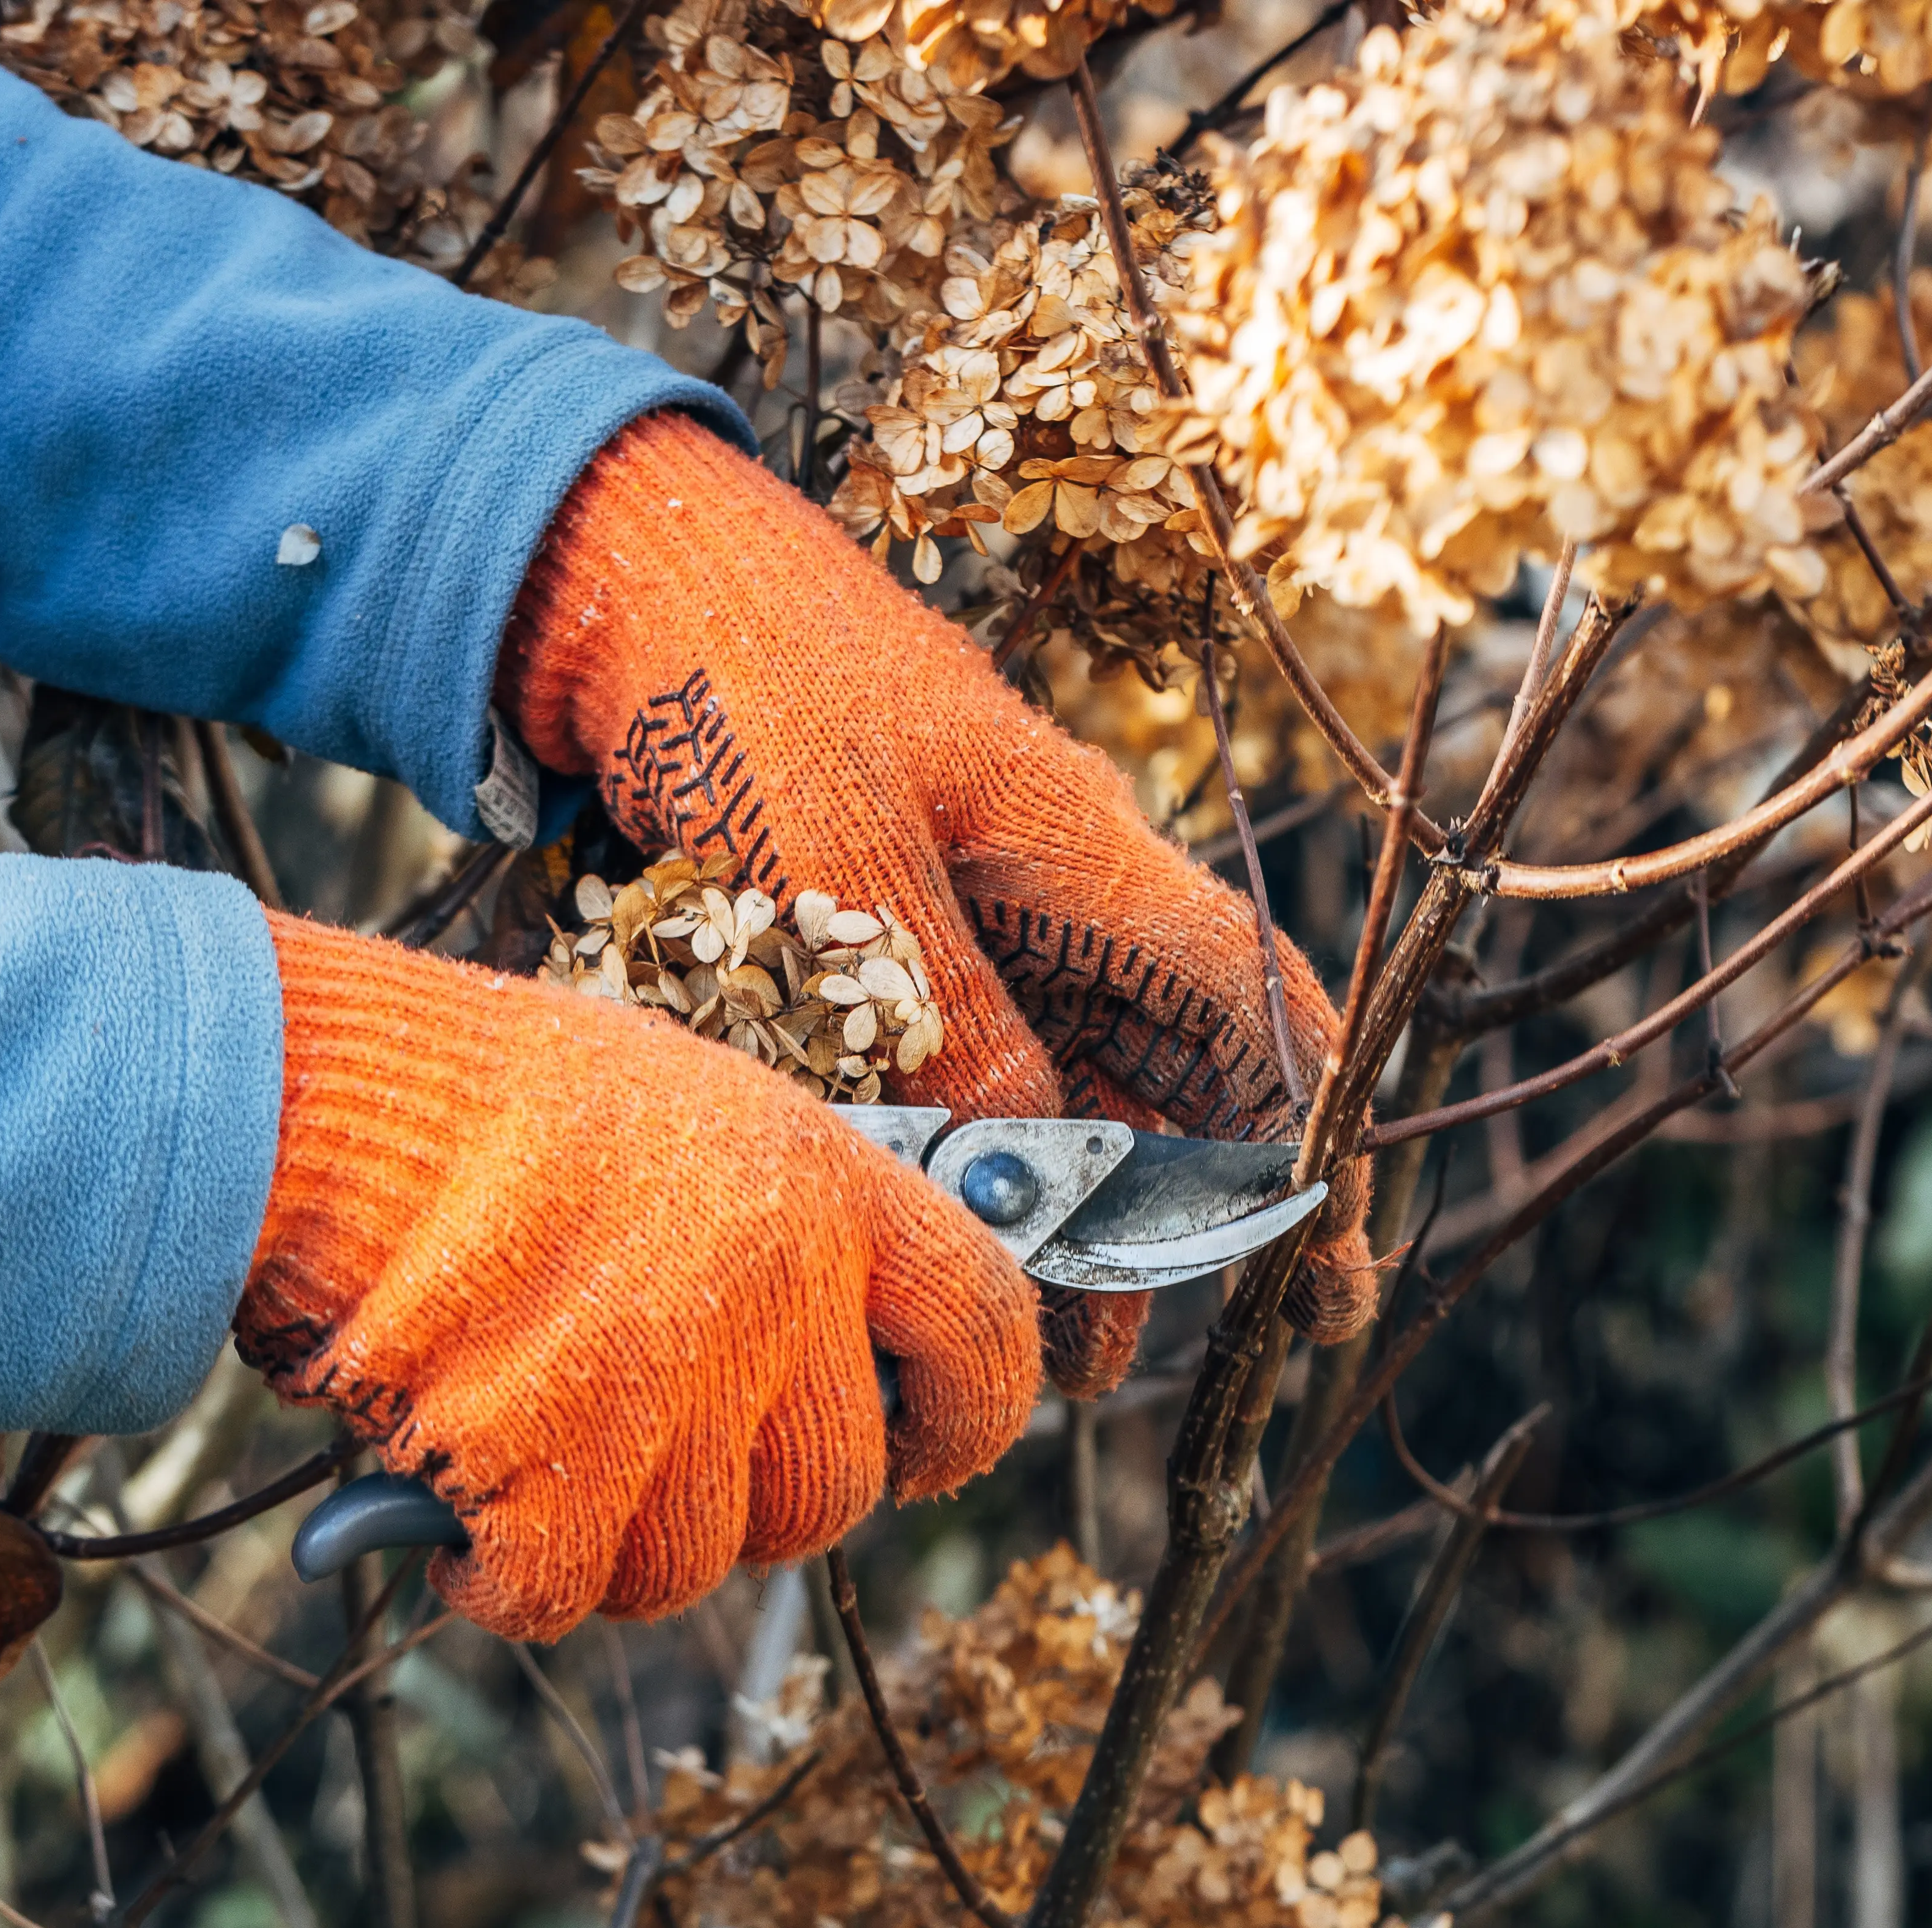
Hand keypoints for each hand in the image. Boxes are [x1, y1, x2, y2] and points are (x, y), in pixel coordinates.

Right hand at [233, 915, 1036, 1634]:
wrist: (314, 1094)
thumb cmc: (474, 1097)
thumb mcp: (676, 1111)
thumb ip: (770, 1231)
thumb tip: (818, 1365)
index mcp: (823, 1182)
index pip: (986, 1332)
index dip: (967, 1419)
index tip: (924, 1451)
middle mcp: (771, 1284)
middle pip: (832, 1493)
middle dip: (746, 1507)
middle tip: (651, 1461)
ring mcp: (665, 1377)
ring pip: (694, 1563)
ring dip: (611, 1546)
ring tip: (530, 1461)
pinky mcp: (546, 1462)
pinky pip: (561, 1592)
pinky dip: (502, 1581)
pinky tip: (456, 1518)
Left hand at [500, 415, 1375, 1393]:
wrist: (606, 563)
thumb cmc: (731, 667)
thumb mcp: (836, 853)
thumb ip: (941, 1012)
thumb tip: (1028, 1165)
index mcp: (1075, 847)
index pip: (1245, 1006)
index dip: (1301, 1139)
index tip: (1325, 1268)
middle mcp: (1047, 881)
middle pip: (1163, 1069)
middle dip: (1169, 1219)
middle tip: (1123, 1361)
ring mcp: (967, 899)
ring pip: (1060, 1079)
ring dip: (1057, 1205)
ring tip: (1033, 1336)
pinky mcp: (877, 918)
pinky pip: (956, 1059)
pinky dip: (961, 1152)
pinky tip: (938, 1231)